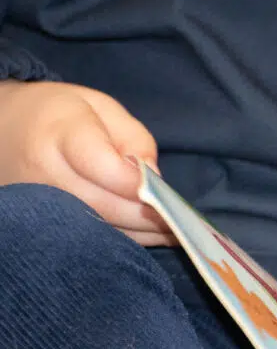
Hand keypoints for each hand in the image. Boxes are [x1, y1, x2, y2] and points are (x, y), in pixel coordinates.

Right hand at [0, 80, 175, 245]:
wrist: (1, 129)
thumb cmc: (60, 113)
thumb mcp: (101, 107)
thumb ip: (134, 138)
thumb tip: (154, 180)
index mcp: (62, 134)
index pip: (104, 166)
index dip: (138, 184)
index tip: (165, 193)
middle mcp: (46, 175)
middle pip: (106, 206)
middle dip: (150, 218)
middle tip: (186, 225)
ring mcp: (40, 205)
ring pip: (100, 230)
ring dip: (142, 236)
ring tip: (177, 234)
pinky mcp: (42, 224)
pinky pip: (88, 239)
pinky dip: (123, 241)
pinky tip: (151, 238)